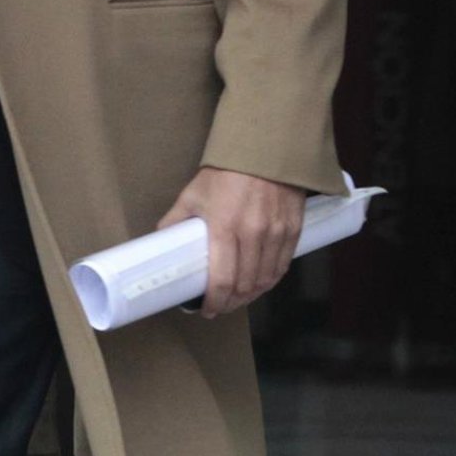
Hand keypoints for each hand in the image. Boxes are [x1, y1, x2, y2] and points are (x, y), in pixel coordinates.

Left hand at [156, 166, 304, 317]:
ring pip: (267, 280)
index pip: (222, 279)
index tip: (207, 309)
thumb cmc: (225, 170)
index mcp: (225, 227)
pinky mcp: (294, 229)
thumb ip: (176, 219)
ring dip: (252, 295)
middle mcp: (253, 234)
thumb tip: (161, 241)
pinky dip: (271, 280)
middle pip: (246, 285)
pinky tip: (261, 283)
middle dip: (232, 302)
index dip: (215, 301)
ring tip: (238, 298)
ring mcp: (277, 233)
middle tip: (221, 305)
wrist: (264, 145)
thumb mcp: (194, 193)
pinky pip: (283, 265)